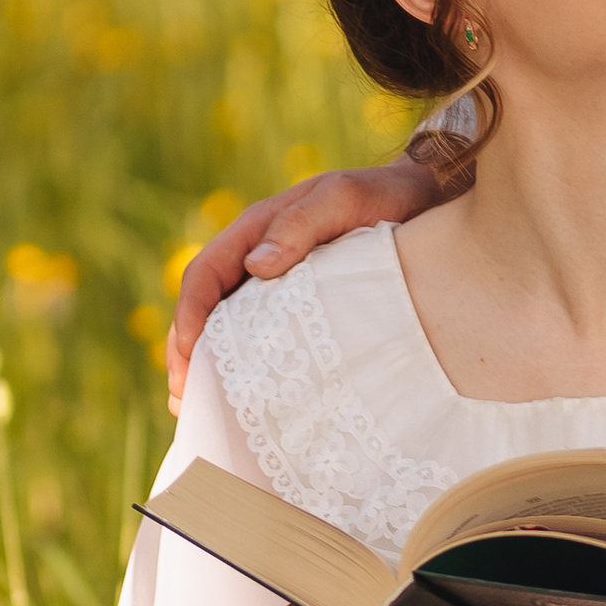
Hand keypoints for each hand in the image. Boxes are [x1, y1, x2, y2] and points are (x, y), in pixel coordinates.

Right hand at [167, 155, 441, 405]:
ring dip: (209, 364)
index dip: (188, 317)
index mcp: (255, 230)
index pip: (204, 275)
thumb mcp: (343, 199)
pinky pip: (260, 333)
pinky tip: (248, 395)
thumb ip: (301, 224)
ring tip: (200, 409)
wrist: (421, 196)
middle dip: (186, 353)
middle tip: (183, 400)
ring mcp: (275, 281)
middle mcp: (257, 257)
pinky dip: (244, 363)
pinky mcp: (299, 302)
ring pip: (226, 325)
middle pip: (204, 307)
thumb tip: (256, 265)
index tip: (186, 360)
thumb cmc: (382, 196)